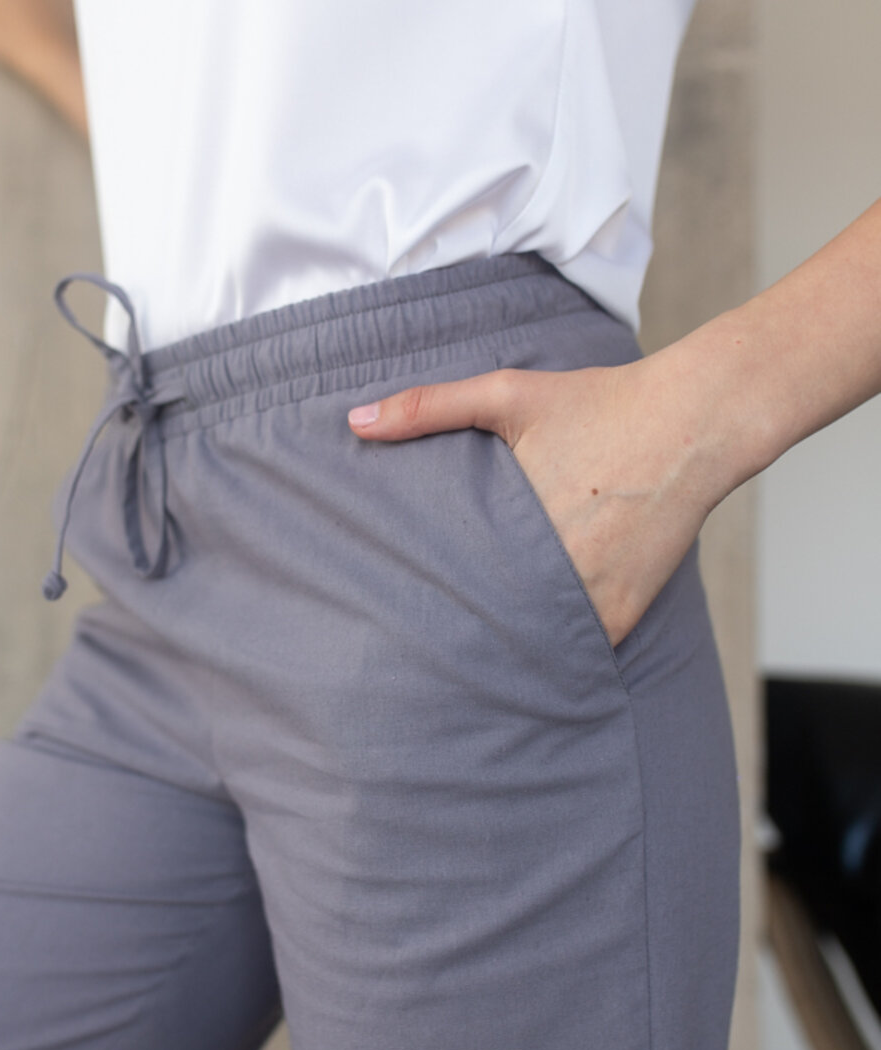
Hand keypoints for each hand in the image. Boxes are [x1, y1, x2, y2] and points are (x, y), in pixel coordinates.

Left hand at [347, 354, 725, 648]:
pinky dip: (552, 651)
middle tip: (414, 647)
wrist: (695, 422)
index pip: (448, 588)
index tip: (391, 615)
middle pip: (485, 625)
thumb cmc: (599, 403)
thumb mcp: (507, 393)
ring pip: (529, 645)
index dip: (419, 606)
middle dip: (454, 632)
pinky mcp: (624, 615)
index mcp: (514, 525)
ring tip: (461, 657)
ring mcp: (593, 601)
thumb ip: (428, 407)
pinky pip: (576, 649)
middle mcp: (555, 571)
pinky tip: (523, 654)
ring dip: (502, 646)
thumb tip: (354, 423)